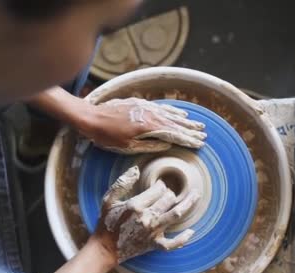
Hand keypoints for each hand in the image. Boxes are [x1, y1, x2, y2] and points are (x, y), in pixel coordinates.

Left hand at [82, 97, 206, 153]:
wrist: (91, 117)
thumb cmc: (107, 136)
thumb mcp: (128, 146)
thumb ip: (150, 144)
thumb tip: (167, 142)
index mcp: (149, 126)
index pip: (174, 133)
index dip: (187, 139)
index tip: (200, 143)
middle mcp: (150, 114)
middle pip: (175, 122)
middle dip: (190, 129)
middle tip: (204, 134)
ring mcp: (145, 107)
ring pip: (170, 114)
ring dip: (185, 120)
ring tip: (196, 124)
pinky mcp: (140, 104)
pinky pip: (161, 107)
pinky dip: (173, 110)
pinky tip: (180, 112)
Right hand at [92, 166, 199, 262]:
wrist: (105, 249)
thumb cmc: (106, 223)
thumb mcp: (108, 200)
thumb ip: (121, 183)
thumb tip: (136, 169)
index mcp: (135, 205)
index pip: (157, 189)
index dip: (160, 184)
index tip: (158, 185)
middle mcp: (146, 217)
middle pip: (168, 199)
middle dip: (171, 193)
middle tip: (169, 193)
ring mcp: (152, 231)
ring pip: (176, 214)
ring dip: (189, 203)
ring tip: (197, 195)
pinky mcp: (154, 244)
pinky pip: (173, 243)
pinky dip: (183, 238)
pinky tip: (191, 231)